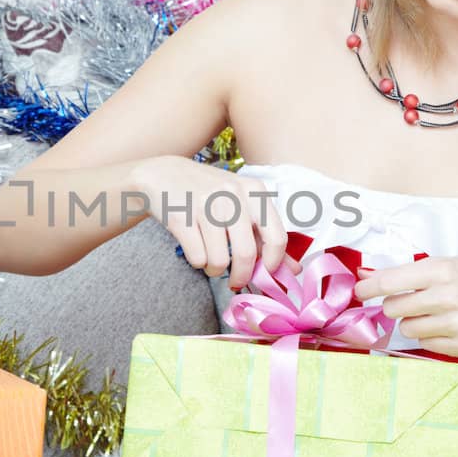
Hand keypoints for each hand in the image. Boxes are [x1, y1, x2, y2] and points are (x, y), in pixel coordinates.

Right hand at [132, 156, 289, 290]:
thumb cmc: (210, 195)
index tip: (263, 274)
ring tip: (211, 261)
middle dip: (241, 276)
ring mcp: (205, 204)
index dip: (273, 264)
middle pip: (246, 254)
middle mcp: (232, 195)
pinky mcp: (181, 216)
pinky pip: (197, 257)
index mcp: (254, 191)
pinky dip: (197, 262)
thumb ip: (267, 237)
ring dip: (215, 269)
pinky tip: (195, 249)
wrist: (163, 174)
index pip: (277, 237)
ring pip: (218, 260)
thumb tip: (294, 271)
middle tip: (236, 281)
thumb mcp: (242, 206)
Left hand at [351, 255, 457, 357]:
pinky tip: (448, 325)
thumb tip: (363, 274)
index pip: (391, 282)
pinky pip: (425, 344)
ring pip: (407, 328)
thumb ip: (406, 271)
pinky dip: (430, 336)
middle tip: (411, 300)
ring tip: (435, 312)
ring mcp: (457, 324)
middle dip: (395, 305)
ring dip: (412, 322)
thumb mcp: (448, 263)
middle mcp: (449, 297)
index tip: (359, 291)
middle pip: (394, 308)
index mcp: (443, 270)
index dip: (368, 287)